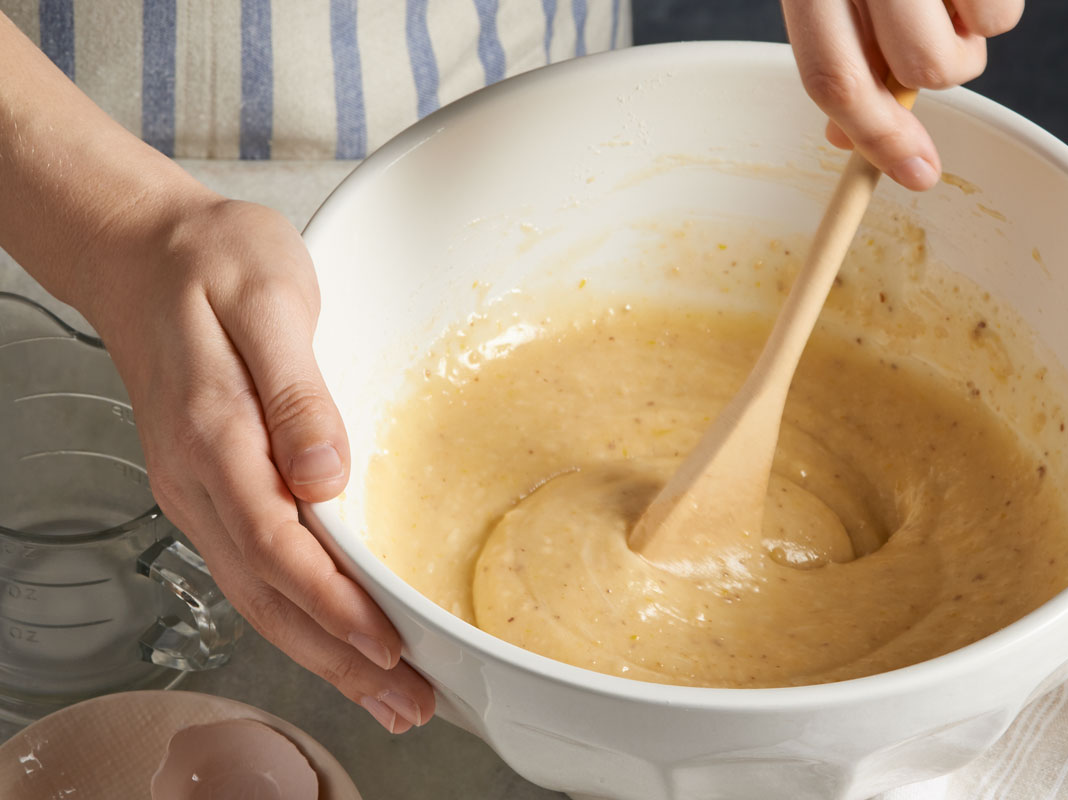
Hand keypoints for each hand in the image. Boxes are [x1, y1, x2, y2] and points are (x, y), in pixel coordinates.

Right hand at [84, 194, 434, 733]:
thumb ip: (299, 391)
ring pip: (256, 594)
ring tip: (382, 693)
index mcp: (217, 434)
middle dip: (339, 658)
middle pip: (269, 594)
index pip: (279, 546)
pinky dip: (293, 618)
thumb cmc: (214, 263)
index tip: (387, 644)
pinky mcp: (207, 487)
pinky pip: (248, 569)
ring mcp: (196, 489)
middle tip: (406, 702)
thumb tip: (325, 474)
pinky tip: (328, 637)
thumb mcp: (270, 301)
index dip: (334, 606)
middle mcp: (198, 478)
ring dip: (319, 653)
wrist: (143, 252)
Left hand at [782, 0, 1023, 189]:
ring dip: (968, 39)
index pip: (835, 79)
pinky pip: (1003, 15)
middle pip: (916, 73)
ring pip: (965, 52)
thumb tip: (846, 139)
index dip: (874, 136)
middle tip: (928, 34)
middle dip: (930, 74)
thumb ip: (839, 55)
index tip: (915, 174)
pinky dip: (992, 9)